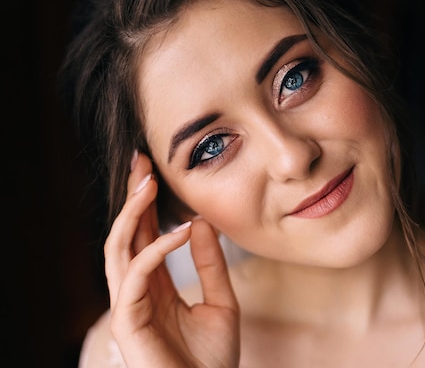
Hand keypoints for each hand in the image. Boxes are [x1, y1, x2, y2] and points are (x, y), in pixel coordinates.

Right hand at [104, 152, 239, 367]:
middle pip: (125, 235)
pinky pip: (136, 275)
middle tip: (140, 161)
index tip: (154, 171)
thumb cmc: (213, 360)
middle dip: (131, 198)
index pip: (144, 237)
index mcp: (156, 287)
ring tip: (148, 182)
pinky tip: (183, 229)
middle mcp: (137, 292)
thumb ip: (211, 264)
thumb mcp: (221, 302)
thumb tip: (201, 222)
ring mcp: (129, 306)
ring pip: (118, 249)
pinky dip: (158, 248)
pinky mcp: (127, 321)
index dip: (147, 205)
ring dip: (132, 213)